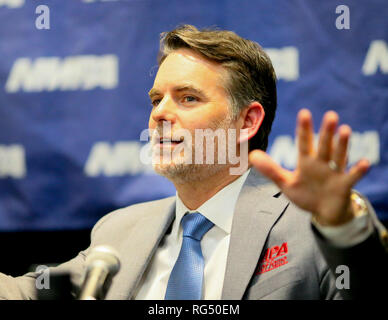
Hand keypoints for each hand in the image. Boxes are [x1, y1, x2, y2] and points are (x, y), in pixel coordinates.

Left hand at [249, 109, 369, 225]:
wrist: (324, 212)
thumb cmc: (306, 194)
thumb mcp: (286, 183)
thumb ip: (270, 170)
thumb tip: (252, 155)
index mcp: (306, 162)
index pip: (304, 143)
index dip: (304, 129)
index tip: (304, 113)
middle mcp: (321, 163)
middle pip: (323, 146)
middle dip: (326, 132)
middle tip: (330, 115)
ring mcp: (334, 173)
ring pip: (339, 156)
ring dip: (342, 145)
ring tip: (345, 130)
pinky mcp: (344, 185)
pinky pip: (352, 177)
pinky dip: (358, 171)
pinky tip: (364, 163)